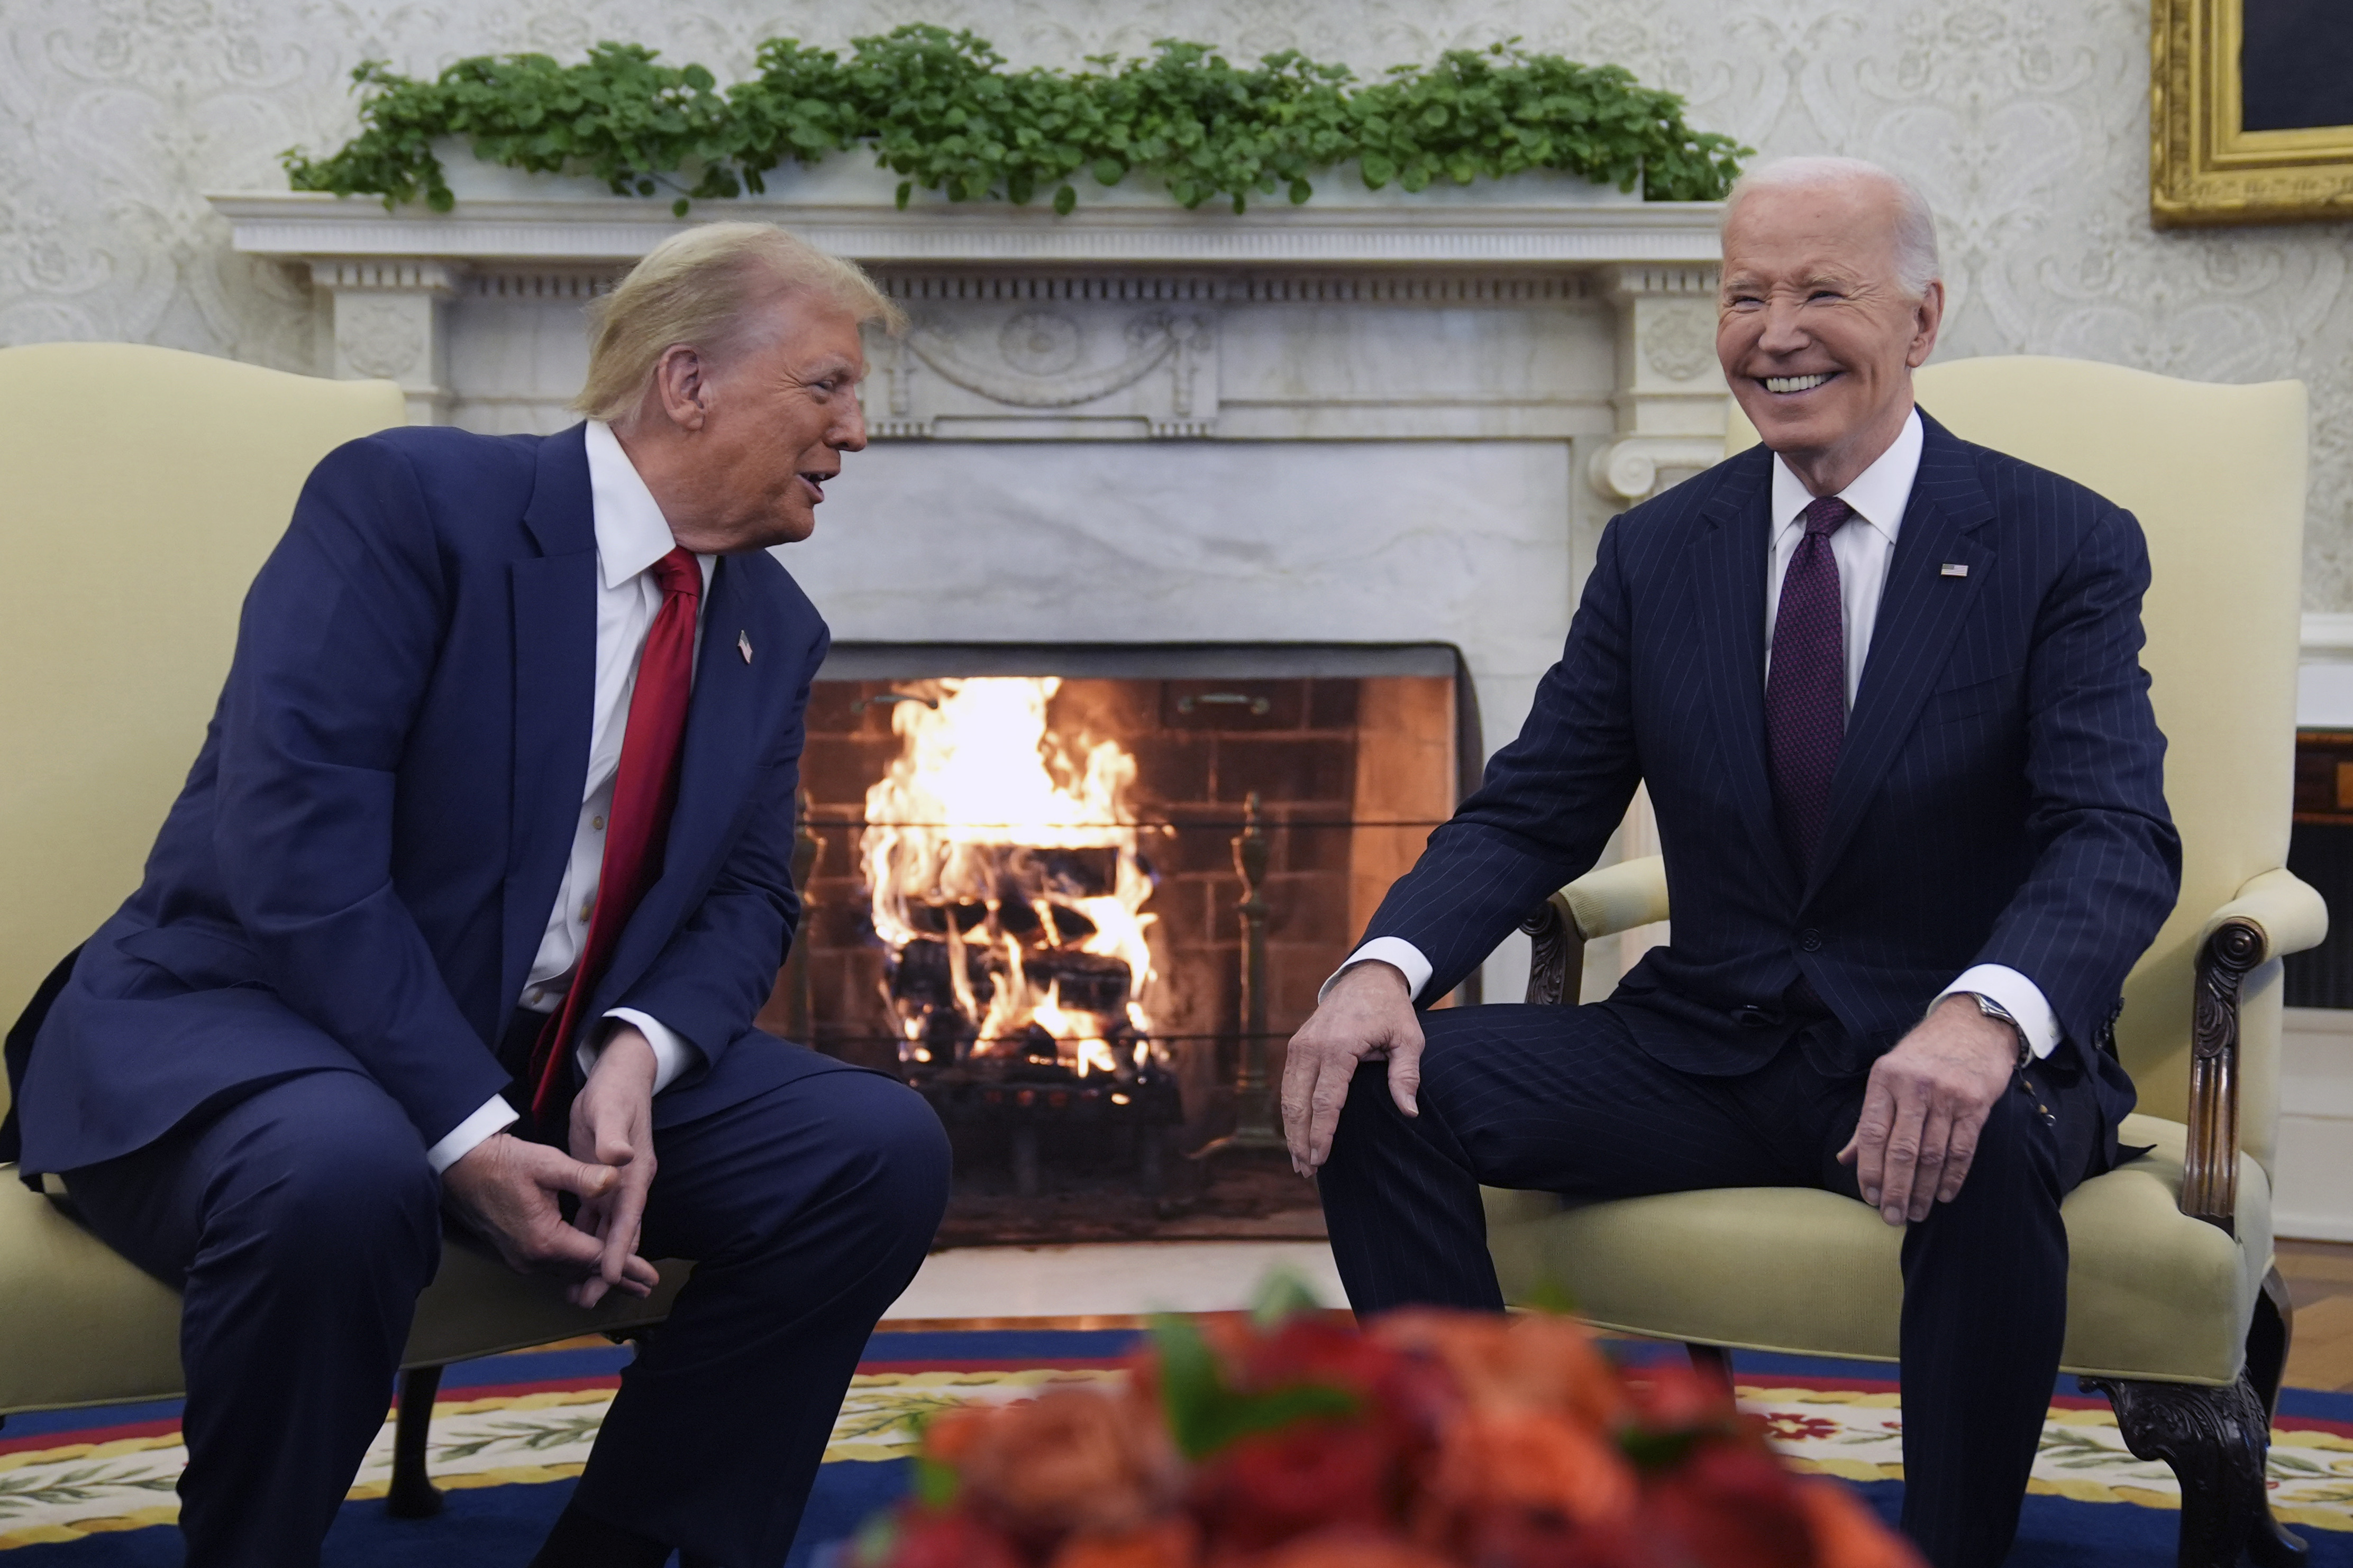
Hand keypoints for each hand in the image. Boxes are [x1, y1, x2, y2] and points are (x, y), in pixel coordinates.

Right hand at [442, 1130, 654, 1295]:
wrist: (459, 1168)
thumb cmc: (503, 1162)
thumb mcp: (547, 1163)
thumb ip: (583, 1175)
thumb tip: (616, 1178)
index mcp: (546, 1240)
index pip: (597, 1259)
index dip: (627, 1267)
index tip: (652, 1278)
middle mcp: (533, 1258)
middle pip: (584, 1273)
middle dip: (617, 1279)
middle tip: (647, 1288)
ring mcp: (522, 1259)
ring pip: (568, 1271)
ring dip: (596, 1276)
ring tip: (625, 1282)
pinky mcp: (516, 1253)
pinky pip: (554, 1265)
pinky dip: (576, 1267)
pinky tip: (589, 1267)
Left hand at [565, 1025, 662, 1308]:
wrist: (619, 1078)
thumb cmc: (614, 1093)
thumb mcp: (610, 1111)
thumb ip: (614, 1135)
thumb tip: (620, 1157)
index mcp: (634, 1172)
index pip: (627, 1215)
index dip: (620, 1246)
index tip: (609, 1274)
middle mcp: (629, 1185)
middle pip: (621, 1234)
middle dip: (608, 1268)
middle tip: (589, 1298)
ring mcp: (616, 1187)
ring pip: (607, 1233)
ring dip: (596, 1261)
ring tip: (581, 1292)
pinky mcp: (601, 1184)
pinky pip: (595, 1221)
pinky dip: (587, 1242)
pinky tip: (575, 1261)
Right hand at [1280, 962, 1422, 1177]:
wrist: (1366, 978)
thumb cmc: (1391, 1010)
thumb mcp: (1408, 1038)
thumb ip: (1406, 1075)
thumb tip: (1409, 1111)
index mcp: (1339, 1046)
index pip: (1326, 1100)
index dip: (1321, 1133)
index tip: (1321, 1160)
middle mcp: (1311, 1046)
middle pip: (1299, 1103)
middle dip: (1300, 1140)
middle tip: (1307, 1171)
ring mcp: (1299, 1045)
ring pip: (1288, 1096)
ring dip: (1291, 1130)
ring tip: (1299, 1161)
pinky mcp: (1295, 1047)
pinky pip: (1288, 1085)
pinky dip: (1290, 1112)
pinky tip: (1295, 1134)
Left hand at [1836, 994, 2019, 1225]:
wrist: (1973, 1025)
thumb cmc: (1923, 1055)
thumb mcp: (1888, 1077)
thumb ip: (1868, 1120)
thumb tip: (1845, 1159)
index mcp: (1885, 1079)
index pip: (1872, 1133)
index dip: (1870, 1170)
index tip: (1870, 1198)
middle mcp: (1914, 1087)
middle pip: (1902, 1150)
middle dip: (1896, 1189)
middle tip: (1893, 1217)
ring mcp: (1947, 1095)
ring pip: (1932, 1154)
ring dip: (1923, 1189)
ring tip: (1916, 1213)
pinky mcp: (1975, 1103)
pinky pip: (1962, 1149)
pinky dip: (1952, 1177)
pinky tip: (1943, 1195)